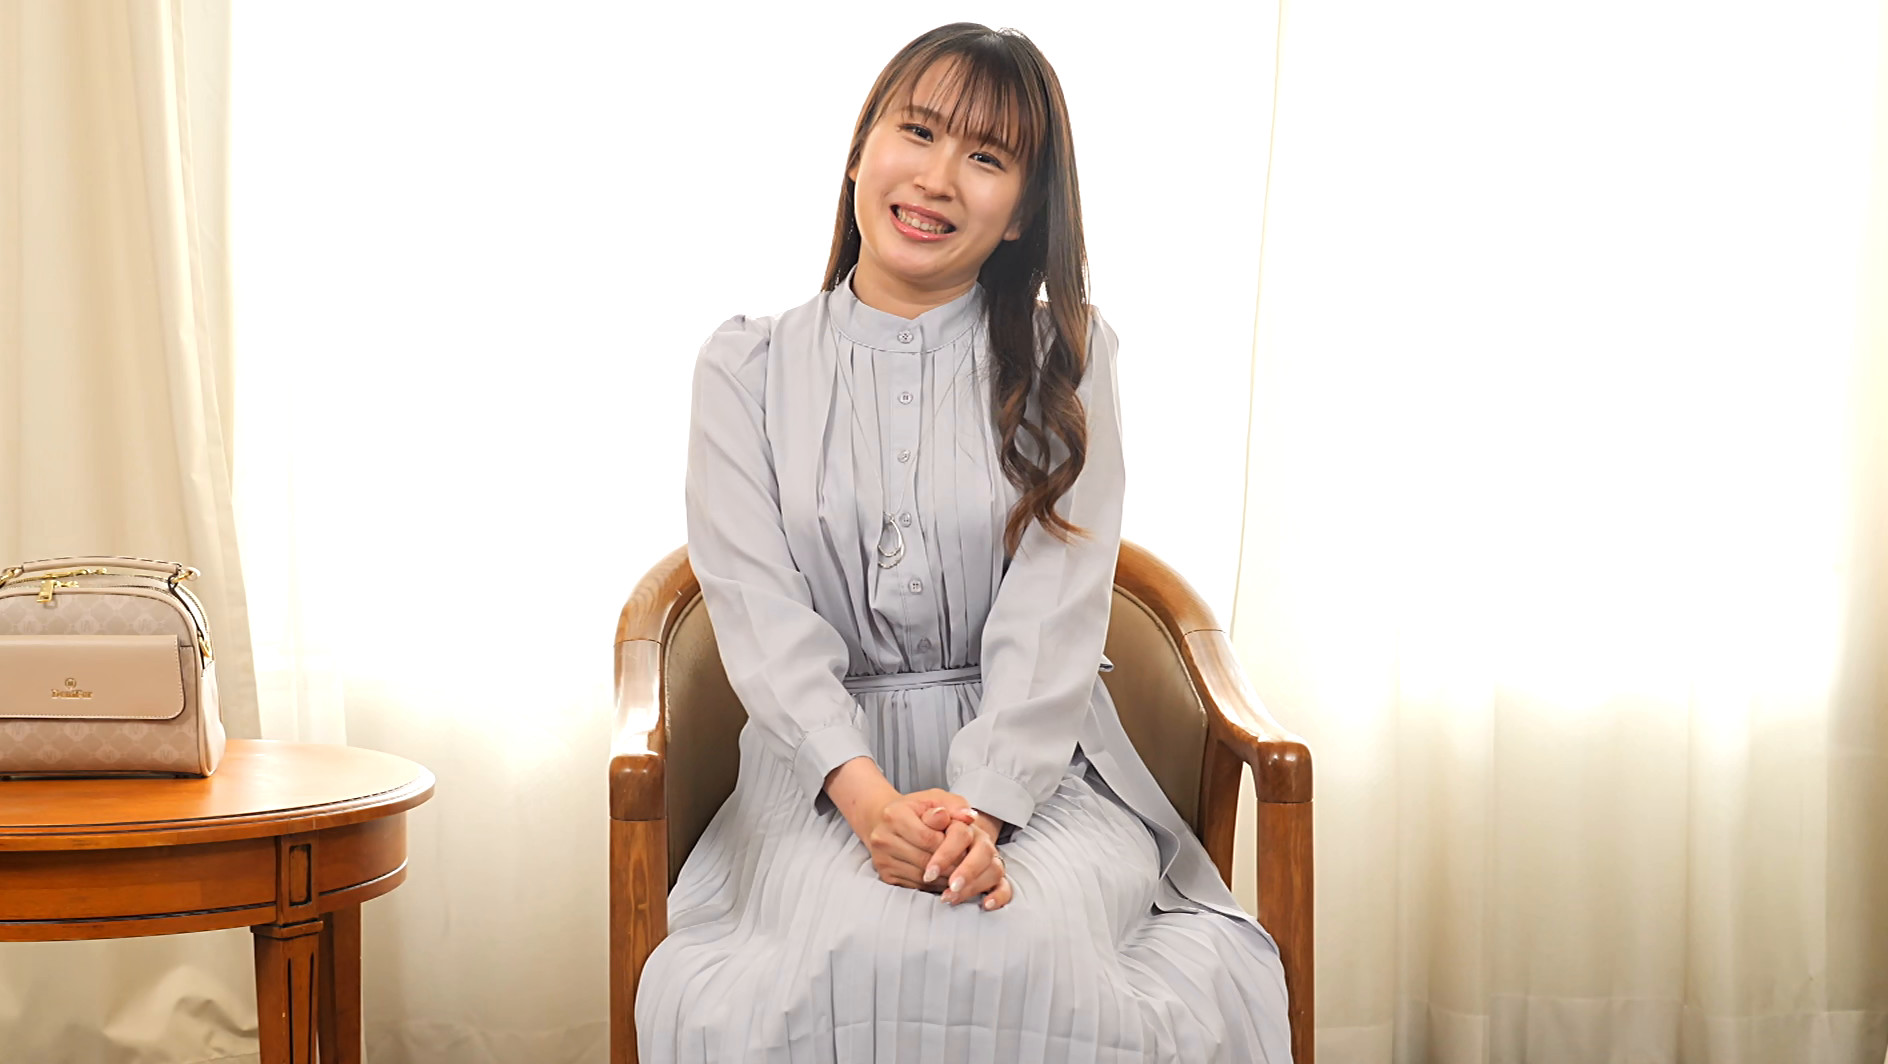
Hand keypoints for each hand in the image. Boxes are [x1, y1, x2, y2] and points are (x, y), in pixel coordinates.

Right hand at [824, 760, 970, 888]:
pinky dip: (933, 885)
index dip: (950, 845)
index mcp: (895, 814)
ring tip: (959, 872)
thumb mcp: (936, 799)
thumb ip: (955, 805)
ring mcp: (882, 859)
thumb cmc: (916, 809)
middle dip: (951, 864)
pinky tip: (943, 877)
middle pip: (925, 860)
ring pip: (921, 877)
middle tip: (967, 864)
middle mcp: (883, 838)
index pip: (929, 838)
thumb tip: (969, 817)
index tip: (964, 846)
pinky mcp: (885, 875)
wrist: (883, 820)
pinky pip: (915, 885)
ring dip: (944, 878)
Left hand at [926, 809, 1011, 910]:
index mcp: (965, 826)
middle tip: (950, 887)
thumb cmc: (929, 832)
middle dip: (967, 872)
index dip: (946, 854)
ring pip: (994, 870)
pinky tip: (986, 904)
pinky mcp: (994, 879)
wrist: (939, 839)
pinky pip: (1005, 887)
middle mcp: (981, 842)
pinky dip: (999, 896)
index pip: (961, 835)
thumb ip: (931, 818)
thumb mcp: (925, 821)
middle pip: (984, 852)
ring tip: (951, 898)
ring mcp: (990, 860)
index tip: (929, 873)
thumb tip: (941, 814)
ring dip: (974, 886)